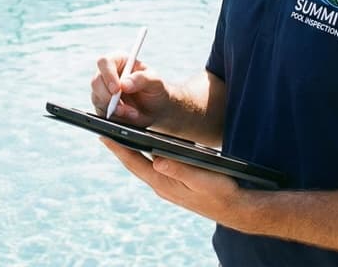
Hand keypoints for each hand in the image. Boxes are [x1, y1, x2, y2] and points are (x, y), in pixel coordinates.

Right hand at [89, 53, 170, 126]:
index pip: (104, 62)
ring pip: (97, 98)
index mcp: (119, 61)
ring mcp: (103, 91)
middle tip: (123, 107)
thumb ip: (142, 79)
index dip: (108, 75)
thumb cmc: (156, 90)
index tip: (117, 89)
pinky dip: (114, 117)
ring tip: (132, 113)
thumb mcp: (155, 82)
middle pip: (96, 82)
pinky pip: (101, 111)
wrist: (156, 110)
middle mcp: (108, 75)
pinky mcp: (102, 106)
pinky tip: (127, 116)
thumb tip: (124, 84)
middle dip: (108, 97)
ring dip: (114, 109)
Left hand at [99, 137, 252, 230]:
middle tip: (103, 130)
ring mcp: (167, 187)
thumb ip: (180, 170)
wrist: (234, 208)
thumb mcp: (202, 179)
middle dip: (119, 148)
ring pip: (143, 166)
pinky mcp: (174, 185)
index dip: (119, 148)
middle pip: (134, 163)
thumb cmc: (221, 191)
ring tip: (118, 136)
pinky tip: (145, 148)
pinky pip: (153, 168)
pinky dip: (144, 156)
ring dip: (130, 151)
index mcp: (164, 183)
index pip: (135, 162)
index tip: (102, 134)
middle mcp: (161, 185)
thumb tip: (157, 160)